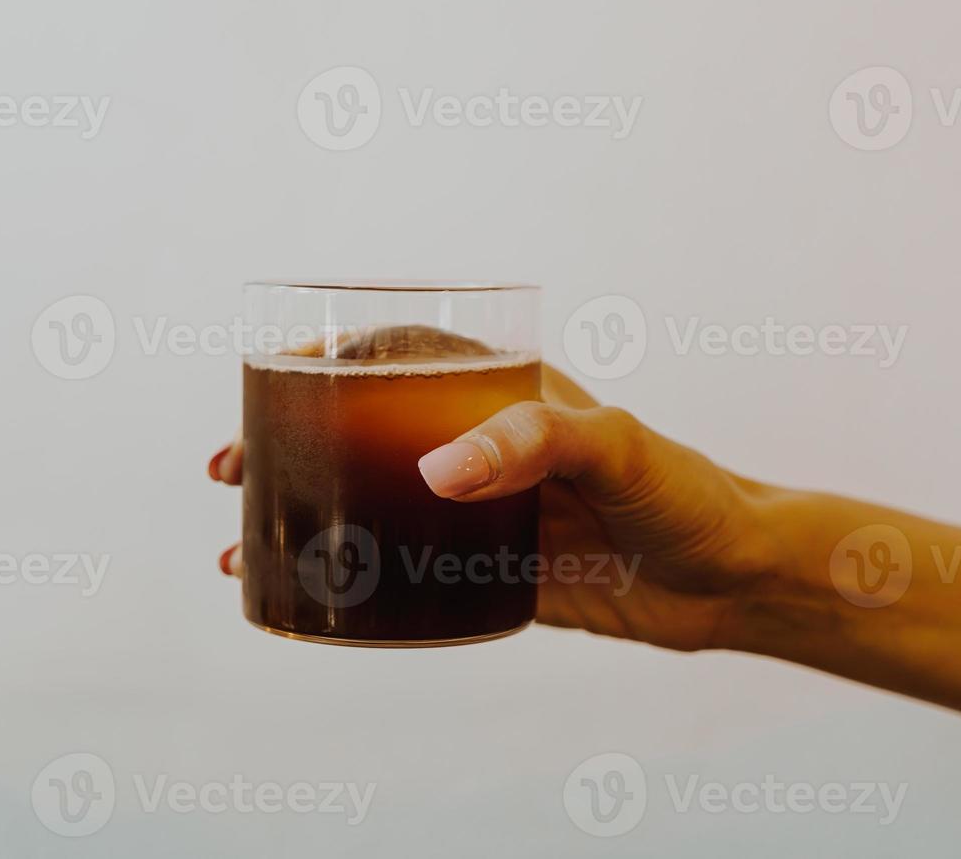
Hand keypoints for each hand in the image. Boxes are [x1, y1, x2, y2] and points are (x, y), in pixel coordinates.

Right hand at [210, 366, 774, 651]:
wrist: (733, 580)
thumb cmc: (686, 490)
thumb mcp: (617, 444)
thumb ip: (534, 441)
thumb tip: (434, 473)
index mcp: (502, 393)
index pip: (395, 359)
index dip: (324, 363)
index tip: (265, 381)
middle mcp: (478, 446)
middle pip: (361, 432)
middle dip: (287, 444)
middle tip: (227, 469)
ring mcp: (478, 512)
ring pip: (370, 506)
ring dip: (303, 518)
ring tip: (239, 548)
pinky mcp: (487, 575)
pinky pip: (403, 576)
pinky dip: (350, 586)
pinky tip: (307, 602)